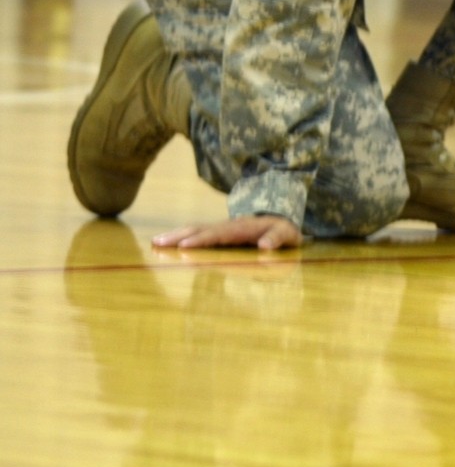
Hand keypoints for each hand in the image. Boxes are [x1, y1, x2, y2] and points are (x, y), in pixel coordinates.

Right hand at [152, 215, 301, 250]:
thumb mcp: (286, 234)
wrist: (280, 219)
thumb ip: (277, 239)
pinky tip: (166, 243)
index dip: (202, 240)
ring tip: (155, 242)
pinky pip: (197, 234)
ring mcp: (221, 228)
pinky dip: (181, 237)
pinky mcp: (217, 233)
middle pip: (200, 230)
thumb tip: (265, 246)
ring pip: (195, 230)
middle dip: (179, 236)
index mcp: (242, 228)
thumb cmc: (283, 230)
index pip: (219, 234)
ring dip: (175, 236)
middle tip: (158, 243)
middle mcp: (227, 226)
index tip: (185, 247)